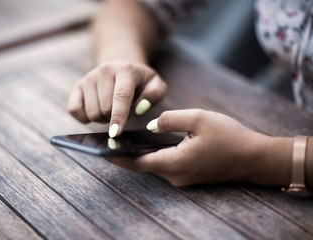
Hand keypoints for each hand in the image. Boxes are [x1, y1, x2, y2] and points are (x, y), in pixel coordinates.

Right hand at [67, 62, 166, 137]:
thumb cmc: (141, 82)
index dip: (118, 117)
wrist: (122, 67)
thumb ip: (154, 95)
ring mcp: (89, 77)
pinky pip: (74, 110)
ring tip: (112, 110)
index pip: (120, 97)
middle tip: (123, 113)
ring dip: (102, 119)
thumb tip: (140, 107)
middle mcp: (105, 71)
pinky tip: (96, 112)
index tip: (115, 133)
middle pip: (105, 109)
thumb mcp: (155, 85)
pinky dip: (84, 118)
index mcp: (125, 70)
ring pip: (91, 113)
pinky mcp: (78, 86)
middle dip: (115, 118)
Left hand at [106, 109, 286, 186]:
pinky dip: (154, 155)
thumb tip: (152, 126)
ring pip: (154, 164)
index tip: (99, 151)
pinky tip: (148, 144)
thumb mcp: (198, 118)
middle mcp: (176, 175)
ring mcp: (183, 177)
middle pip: (143, 165)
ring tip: (123, 141)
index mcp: (174, 163)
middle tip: (107, 142)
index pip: (137, 163)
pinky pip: (166, 164)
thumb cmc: (229, 137)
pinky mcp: (190, 175)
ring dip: (139, 154)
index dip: (117, 157)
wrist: (255, 157)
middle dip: (125, 154)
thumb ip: (170, 119)